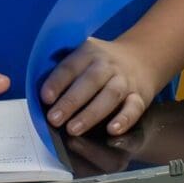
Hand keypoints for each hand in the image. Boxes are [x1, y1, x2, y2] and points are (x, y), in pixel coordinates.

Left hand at [40, 37, 160, 136]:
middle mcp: (107, 64)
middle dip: (70, 102)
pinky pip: (134, 107)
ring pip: (110, 95)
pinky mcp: (140, 96)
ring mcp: (125, 80)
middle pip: (89, 82)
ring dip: (91, 114)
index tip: (45, 98)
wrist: (141, 57)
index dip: (57, 82)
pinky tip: (112, 130)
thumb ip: (66, 68)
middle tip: (54, 119)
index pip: (70, 66)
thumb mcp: (84, 54)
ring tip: (73, 129)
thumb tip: (42, 92)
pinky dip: (124, 119)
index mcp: (88, 52)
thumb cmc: (102, 62)